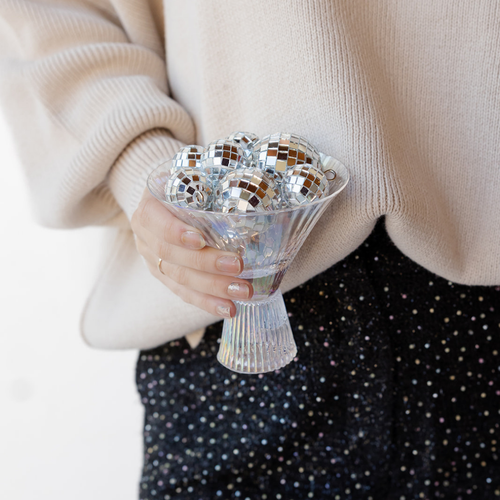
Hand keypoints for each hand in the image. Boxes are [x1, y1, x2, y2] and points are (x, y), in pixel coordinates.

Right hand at [131, 189, 252, 318]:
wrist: (163, 201)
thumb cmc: (184, 186)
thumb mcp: (188, 176)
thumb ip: (205, 180)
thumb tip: (247, 183)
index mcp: (148, 209)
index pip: (155, 222)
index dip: (175, 232)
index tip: (200, 239)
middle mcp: (145, 238)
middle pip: (172, 256)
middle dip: (207, 264)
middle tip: (238, 267)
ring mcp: (152, 261)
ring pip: (180, 279)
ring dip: (212, 289)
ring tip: (241, 293)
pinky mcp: (165, 278)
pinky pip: (184, 294)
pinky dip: (207, 302)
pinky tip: (228, 308)